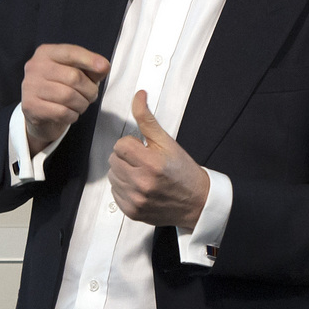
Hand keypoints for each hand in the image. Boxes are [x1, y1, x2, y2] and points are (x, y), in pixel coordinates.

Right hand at [22, 43, 109, 155]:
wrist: (41, 111)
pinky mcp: (30, 106)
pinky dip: (73, 115)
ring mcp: (30, 87)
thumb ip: (92, 66)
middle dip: (90, 89)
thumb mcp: (79, 70)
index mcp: (47, 52)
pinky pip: (61, 112)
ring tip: (82, 104)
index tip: (104, 67)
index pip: (71, 52)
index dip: (90, 60)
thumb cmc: (64, 85)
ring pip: (68, 96)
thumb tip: (103, 66)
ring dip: (83, 104)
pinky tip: (71, 113)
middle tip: (92, 95)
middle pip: (73, 77)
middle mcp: (35, 67)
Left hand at [108, 90, 209, 229]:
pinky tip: (140, 186)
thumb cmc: (183, 170)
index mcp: (151, 163)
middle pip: (113, 160)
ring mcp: (135, 199)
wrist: (196, 202)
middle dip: (126, 157)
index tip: (143, 148)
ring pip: (112, 176)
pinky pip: (115, 193)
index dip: (131, 144)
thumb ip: (148, 119)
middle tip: (144, 160)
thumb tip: (138, 96)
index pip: (120, 145)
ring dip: (123, 172)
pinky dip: (124, 188)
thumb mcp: (168, 142)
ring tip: (142, 173)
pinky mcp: (131, 211)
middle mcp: (141, 183)